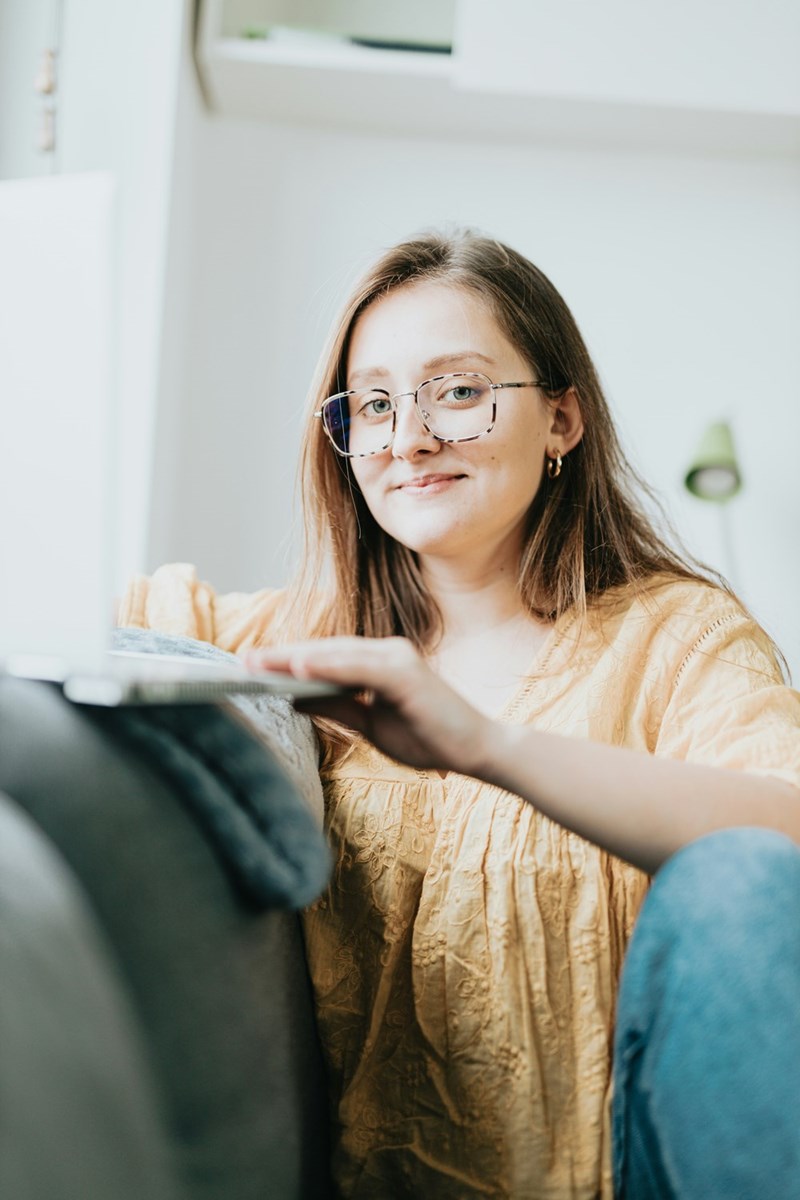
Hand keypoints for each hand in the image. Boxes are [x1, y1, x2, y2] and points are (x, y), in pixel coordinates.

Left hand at [245, 637, 495, 776]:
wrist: (475, 751)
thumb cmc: (429, 737)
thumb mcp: (371, 724)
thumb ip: (337, 707)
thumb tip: (295, 697)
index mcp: (378, 664)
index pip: (325, 659)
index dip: (288, 662)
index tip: (251, 667)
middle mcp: (387, 653)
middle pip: (325, 651)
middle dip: (282, 657)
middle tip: (242, 661)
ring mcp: (397, 659)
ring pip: (336, 654)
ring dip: (295, 657)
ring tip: (259, 662)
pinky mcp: (405, 672)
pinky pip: (359, 667)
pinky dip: (328, 665)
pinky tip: (298, 666)